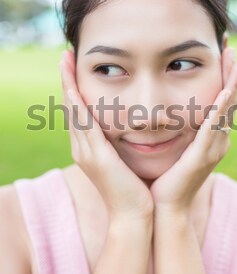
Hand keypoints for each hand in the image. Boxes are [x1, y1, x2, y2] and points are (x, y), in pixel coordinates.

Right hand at [59, 50, 153, 221]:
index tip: (74, 70)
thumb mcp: (123, 162)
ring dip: (68, 85)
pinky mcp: (95, 155)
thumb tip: (127, 130)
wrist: (133, 216)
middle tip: (65, 57)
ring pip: (73, 111)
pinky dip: (77, 102)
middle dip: (67, 81)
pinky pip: (83, 123)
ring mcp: (85, 152)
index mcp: (89, 149)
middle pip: (71, 108)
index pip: (79, 113)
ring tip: (65, 62)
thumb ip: (119, 145)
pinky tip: (73, 85)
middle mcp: (82, 148)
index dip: (74, 91)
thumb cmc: (134, 190)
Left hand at [150, 47, 236, 213]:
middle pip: (229, 101)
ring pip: (226, 110)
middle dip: (232, 74)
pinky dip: (220, 110)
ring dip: (231, 85)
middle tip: (231, 48)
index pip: (221, 102)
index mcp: (210, 137)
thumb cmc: (164, 179)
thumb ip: (177, 130)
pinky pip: (213, 128)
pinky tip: (224, 92)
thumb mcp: (175, 148)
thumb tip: (167, 111)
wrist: (163, 207)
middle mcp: (217, 141)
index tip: (222, 54)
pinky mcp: (202, 156)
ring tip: (236, 62)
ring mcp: (212, 149)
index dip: (224, 77)